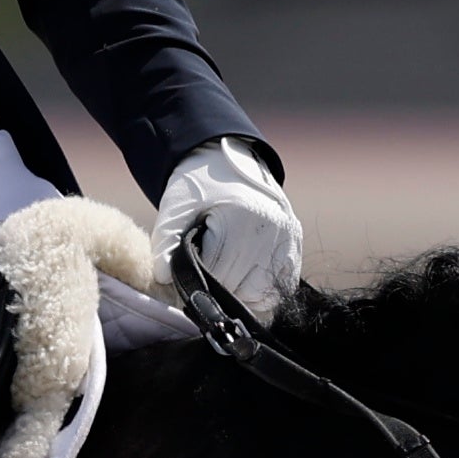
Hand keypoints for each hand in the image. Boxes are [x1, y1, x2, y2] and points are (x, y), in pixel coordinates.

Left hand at [154, 139, 303, 323]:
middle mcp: (270, 230)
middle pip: (240, 288)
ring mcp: (287, 238)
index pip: (219, 276)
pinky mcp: (295, 245)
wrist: (228, 162)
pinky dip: (260, 289)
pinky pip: (279, 287)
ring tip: (225, 268)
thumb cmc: (198, 188)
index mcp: (240, 219)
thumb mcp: (174, 209)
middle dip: (217, 286)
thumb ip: (165, 243)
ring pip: (261, 295)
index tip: (188, 267)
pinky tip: (244, 272)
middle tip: (206, 265)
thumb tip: (163, 278)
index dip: (198, 280)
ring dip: (239, 291)